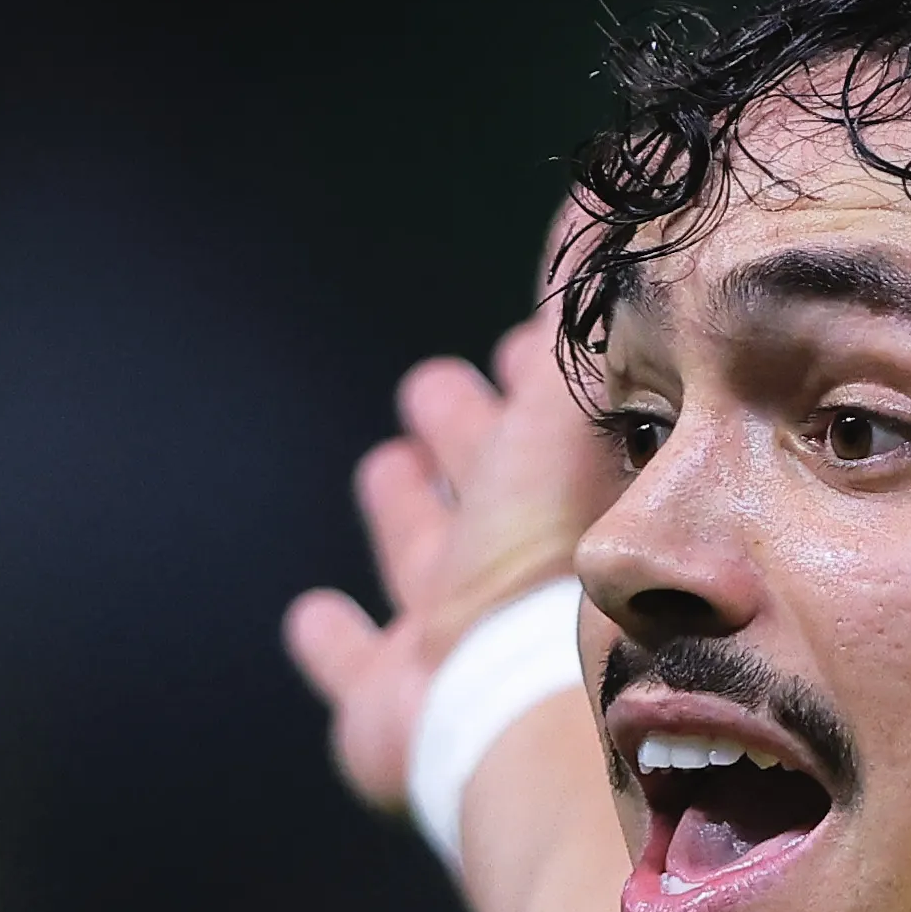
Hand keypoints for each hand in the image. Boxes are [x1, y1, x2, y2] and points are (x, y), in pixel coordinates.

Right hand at [282, 308, 623, 811]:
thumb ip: (568, 322)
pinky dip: (332, 643)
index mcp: (551, 503)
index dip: (530, 383)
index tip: (524, 341)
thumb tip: (596, 207)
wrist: (511, 697)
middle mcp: (501, 568)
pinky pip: (351, 667)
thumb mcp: (560, 406)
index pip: (539, 426)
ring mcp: (441, 639)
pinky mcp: (385, 704)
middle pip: (478, 490)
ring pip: (419, 563)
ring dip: (403, 517)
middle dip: (460, 435)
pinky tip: (314, 619)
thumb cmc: (546, 555)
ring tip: (389, 471)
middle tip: (441, 390)